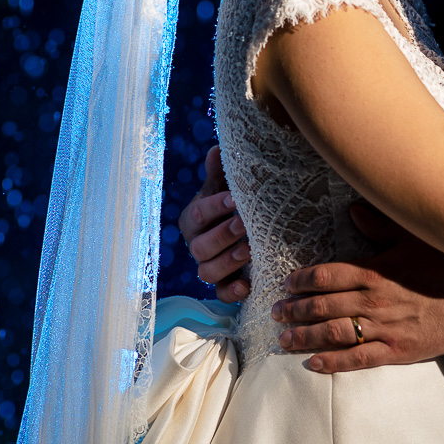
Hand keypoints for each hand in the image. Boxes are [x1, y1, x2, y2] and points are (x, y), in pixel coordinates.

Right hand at [178, 145, 250, 302]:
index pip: (198, 214)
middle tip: (244, 224)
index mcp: (194, 219)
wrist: (249, 226)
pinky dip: (232, 292)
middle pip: (201, 247)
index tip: (234, 199)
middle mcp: (197, 245)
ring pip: (208, 272)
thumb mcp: (227, 187)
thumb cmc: (234, 202)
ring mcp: (209, 267)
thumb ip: (220, 172)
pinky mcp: (224, 285)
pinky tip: (247, 286)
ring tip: (248, 251)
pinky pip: (221, 294)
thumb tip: (217, 149)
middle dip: (222, 235)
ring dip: (227, 262)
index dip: (214, 207)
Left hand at [270, 203, 443, 372]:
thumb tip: (352, 210)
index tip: (287, 283)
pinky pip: (358, 359)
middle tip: (276, 313)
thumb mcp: (415, 237)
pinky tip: (313, 363)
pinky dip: (332, 362)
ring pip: (333, 333)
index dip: (302, 280)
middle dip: (295, 310)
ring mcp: (384, 327)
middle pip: (322, 305)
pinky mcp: (397, 350)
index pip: (327, 275)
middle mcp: (373, 300)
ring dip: (304, 336)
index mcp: (375, 270)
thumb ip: (380, 225)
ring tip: (284, 339)